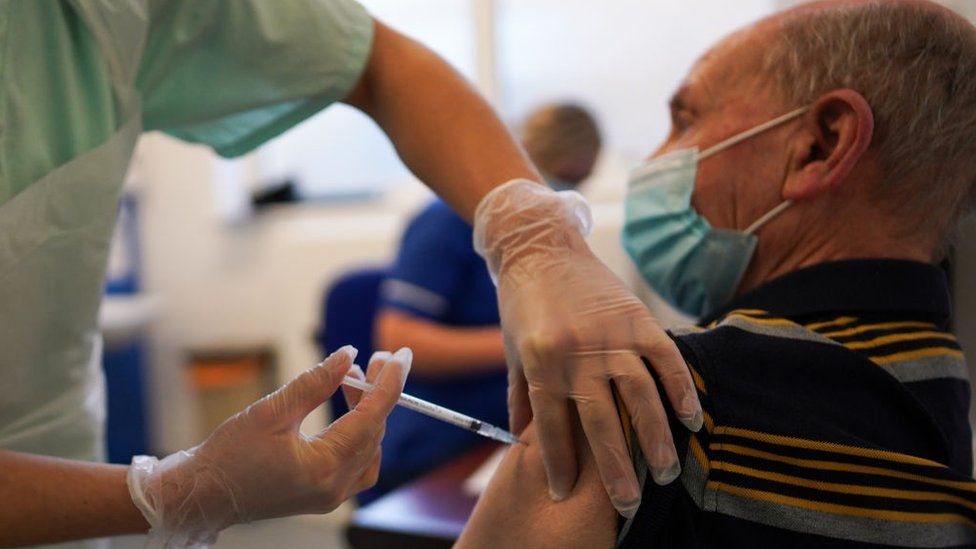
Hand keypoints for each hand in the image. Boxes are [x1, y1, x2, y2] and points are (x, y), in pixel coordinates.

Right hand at [127, 346, 411, 546]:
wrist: (203, 494)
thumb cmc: (228, 455)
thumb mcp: (271, 411)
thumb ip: (315, 383)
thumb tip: (349, 356)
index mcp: (323, 468)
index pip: (371, 417)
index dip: (390, 383)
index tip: (401, 355)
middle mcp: (335, 487)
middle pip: (373, 431)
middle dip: (377, 392)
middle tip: (374, 359)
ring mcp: (332, 495)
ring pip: (370, 448)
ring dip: (369, 412)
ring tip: (357, 380)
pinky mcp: (325, 495)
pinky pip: (360, 464)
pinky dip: (361, 434)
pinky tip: (352, 412)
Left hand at [474, 179, 701, 518]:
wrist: (540, 246)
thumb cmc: (522, 303)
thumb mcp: (514, 352)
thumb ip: (522, 398)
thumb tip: (520, 445)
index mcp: (541, 362)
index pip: (552, 426)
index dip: (560, 464)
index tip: (566, 494)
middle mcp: (576, 351)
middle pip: (600, 421)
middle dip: (616, 468)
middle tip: (630, 502)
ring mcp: (610, 333)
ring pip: (640, 395)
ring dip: (655, 437)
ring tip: (667, 471)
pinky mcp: (637, 316)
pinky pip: (665, 358)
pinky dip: (681, 388)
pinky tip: (690, 418)